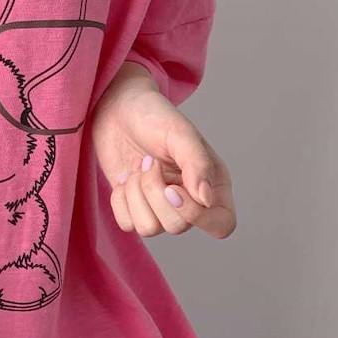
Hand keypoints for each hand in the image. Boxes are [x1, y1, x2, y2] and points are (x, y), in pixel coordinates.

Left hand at [89, 64, 235, 238]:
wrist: (116, 109)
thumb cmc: (154, 115)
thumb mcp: (179, 133)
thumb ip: (196, 164)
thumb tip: (207, 200)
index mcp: (213, 183)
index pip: (221, 225)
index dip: (198, 217)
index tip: (172, 188)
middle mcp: (189, 199)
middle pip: (178, 227)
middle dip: (154, 193)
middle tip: (149, 162)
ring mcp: (160, 205)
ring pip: (149, 229)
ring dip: (136, 195)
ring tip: (138, 167)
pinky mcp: (133, 206)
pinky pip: (126, 224)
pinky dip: (120, 200)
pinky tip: (125, 177)